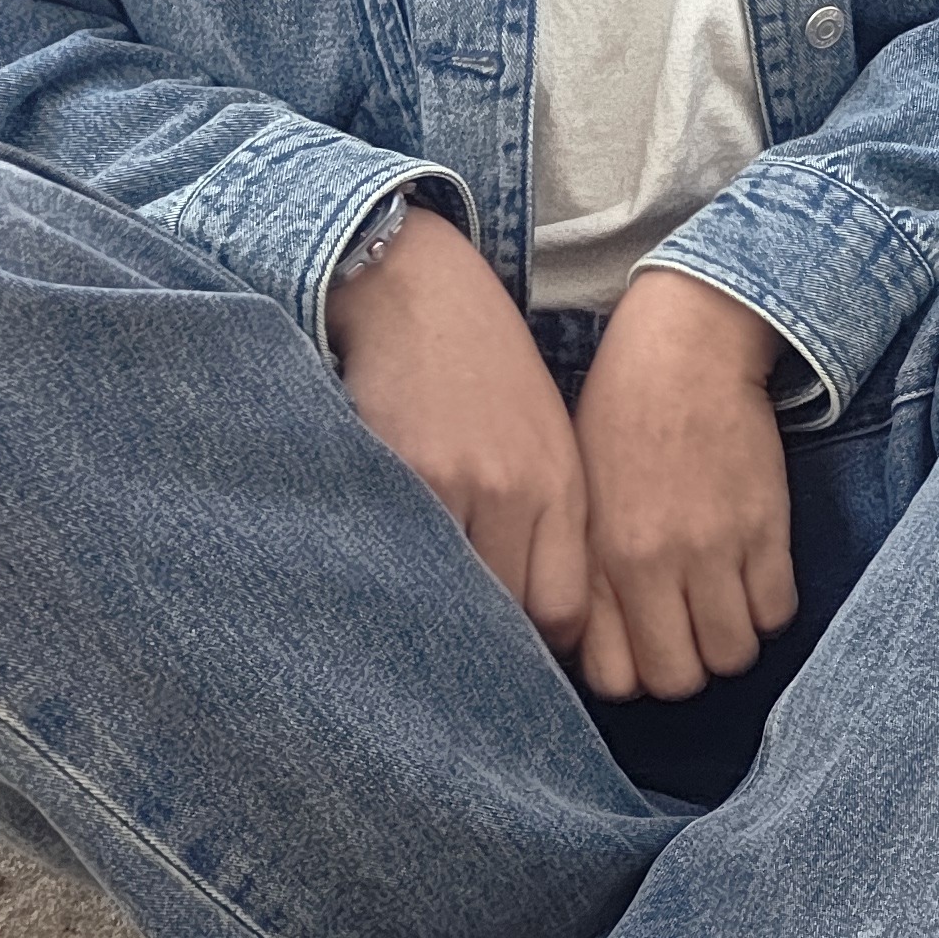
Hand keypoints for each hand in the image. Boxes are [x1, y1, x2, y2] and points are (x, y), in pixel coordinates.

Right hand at [327, 205, 588, 653]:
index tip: (509, 648)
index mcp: (562, 489)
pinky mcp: (399, 470)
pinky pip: (397, 554)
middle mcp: (520, 492)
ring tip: (411, 610)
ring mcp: (459, 484)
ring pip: (451, 595)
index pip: (563, 612)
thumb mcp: (541, 442)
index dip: (534, 645)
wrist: (416, 289)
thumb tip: (536, 623)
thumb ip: (546, 526)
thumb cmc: (481, 374)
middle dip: (482, 640)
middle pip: (508, 618)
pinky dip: (386, 568)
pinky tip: (375, 561)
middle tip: (456, 646)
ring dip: (430, 610)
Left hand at [575, 270, 798, 700]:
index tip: (641, 645)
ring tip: (722, 605)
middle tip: (686, 631)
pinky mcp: (766, 527)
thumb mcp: (578, 497)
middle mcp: (651, 562)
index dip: (632, 672)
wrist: (684, 347)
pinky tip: (752, 579)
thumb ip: (584, 574)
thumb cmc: (620, 416)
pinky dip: (768, 609)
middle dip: (685, 665)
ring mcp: (713, 547)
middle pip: (680, 680)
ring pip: (735, 655)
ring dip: (730, 640)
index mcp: (596, 557)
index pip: (615, 678)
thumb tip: (598, 646)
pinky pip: (778, 612)